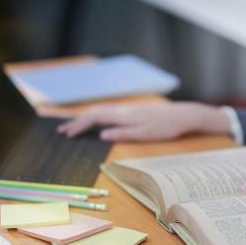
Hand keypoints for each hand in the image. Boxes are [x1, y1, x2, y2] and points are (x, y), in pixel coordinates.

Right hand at [57, 102, 231, 140]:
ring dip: (85, 119)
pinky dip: (96, 117)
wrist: (183, 115)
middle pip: (94, 112)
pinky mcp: (132, 111)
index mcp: (123, 115)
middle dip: (77, 121)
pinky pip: (108, 112)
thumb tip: (102, 135)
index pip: (95, 117)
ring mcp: (127, 109)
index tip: (67, 134)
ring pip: (101, 111)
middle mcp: (123, 109)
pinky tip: (96, 122)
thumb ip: (123, 134)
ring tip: (74, 126)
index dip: (79, 125)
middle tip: (62, 131)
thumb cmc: (165, 127)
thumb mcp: (144, 134)